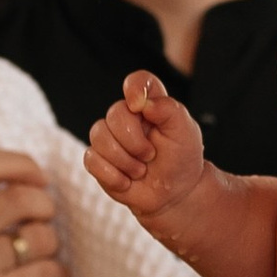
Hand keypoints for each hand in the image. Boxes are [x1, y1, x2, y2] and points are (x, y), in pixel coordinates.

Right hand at [0, 148, 67, 276]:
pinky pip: (47, 271)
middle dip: (45, 208)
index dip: (21, 165)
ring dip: (51, 246)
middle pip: (18, 197)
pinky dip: (57, 275)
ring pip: (37, 235)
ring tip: (40, 258)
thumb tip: (32, 174)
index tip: (40, 179)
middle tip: (46, 222)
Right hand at [85, 71, 209, 239]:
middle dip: (134, 141)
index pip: (138, 81)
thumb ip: (169, 110)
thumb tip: (143, 101)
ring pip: (98, 136)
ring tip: (140, 171)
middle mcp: (127, 117)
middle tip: (151, 156)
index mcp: (150, 104)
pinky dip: (112, 175)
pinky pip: (91, 159)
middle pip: (114, 113)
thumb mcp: (185, 132)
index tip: (139, 106)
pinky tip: (127, 182)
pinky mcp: (98, 159)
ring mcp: (110, 138)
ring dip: (124, 160)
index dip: (135, 88)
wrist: (174, 195)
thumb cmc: (181, 159)